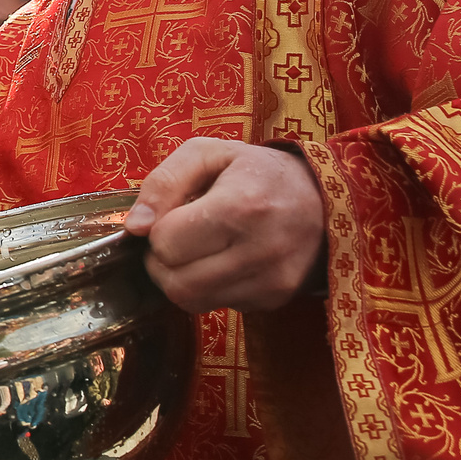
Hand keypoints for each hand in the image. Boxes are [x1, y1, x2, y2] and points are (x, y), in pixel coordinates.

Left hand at [124, 138, 328, 312]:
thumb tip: (134, 227)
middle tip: (177, 239)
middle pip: (175, 282)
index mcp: (240, 207)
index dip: (158, 230)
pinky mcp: (276, 299)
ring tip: (198, 250)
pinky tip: (225, 261)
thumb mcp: (208, 153)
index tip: (174, 216)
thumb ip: (162, 183)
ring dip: (182, 278)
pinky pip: (220, 306)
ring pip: (193, 302)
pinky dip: (210, 287)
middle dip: (162, 261)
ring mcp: (272, 280)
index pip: (166, 244)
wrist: (325, 198)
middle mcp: (260, 251)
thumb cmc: (257, 171)